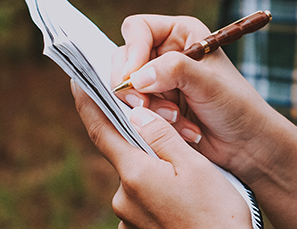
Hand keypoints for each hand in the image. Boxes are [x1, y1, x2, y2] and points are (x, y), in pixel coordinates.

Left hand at [72, 80, 254, 228]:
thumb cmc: (217, 216)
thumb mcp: (196, 167)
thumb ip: (162, 136)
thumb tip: (136, 112)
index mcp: (134, 174)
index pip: (100, 130)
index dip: (87, 103)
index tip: (78, 81)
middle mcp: (123, 197)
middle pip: (125, 154)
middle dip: (143, 143)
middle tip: (176, 141)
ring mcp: (128, 218)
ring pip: (138, 179)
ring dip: (155, 172)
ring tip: (190, 181)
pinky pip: (143, 202)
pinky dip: (158, 194)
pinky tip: (183, 202)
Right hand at [106, 15, 296, 228]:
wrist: (246, 145)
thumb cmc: (236, 106)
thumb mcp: (208, 83)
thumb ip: (173, 70)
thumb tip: (136, 77)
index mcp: (180, 33)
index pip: (137, 30)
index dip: (132, 52)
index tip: (131, 79)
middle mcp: (165, 52)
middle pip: (124, 58)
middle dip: (134, 85)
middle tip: (144, 105)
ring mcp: (157, 80)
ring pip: (126, 87)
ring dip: (146, 106)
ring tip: (175, 118)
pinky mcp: (154, 105)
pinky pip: (135, 109)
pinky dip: (152, 121)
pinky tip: (180, 128)